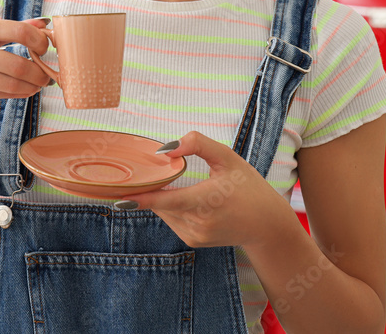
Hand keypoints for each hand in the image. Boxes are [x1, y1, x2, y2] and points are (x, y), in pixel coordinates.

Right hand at [0, 17, 50, 107]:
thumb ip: (9, 28)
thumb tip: (43, 25)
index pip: (18, 31)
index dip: (39, 41)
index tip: (45, 48)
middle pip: (17, 64)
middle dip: (38, 72)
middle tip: (47, 76)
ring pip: (10, 84)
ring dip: (31, 86)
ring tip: (38, 85)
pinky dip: (17, 94)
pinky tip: (24, 91)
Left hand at [125, 131, 298, 250]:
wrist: (267, 225)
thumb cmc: (248, 187)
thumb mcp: (228, 158)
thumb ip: (198, 144)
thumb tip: (165, 149)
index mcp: (207, 200)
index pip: (167, 201)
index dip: (142, 199)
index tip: (119, 198)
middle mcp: (199, 222)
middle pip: (161, 203)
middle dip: (153, 187)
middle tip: (153, 172)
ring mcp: (195, 235)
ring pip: (164, 212)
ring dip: (163, 197)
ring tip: (186, 185)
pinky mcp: (194, 241)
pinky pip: (172, 220)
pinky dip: (173, 208)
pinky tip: (190, 200)